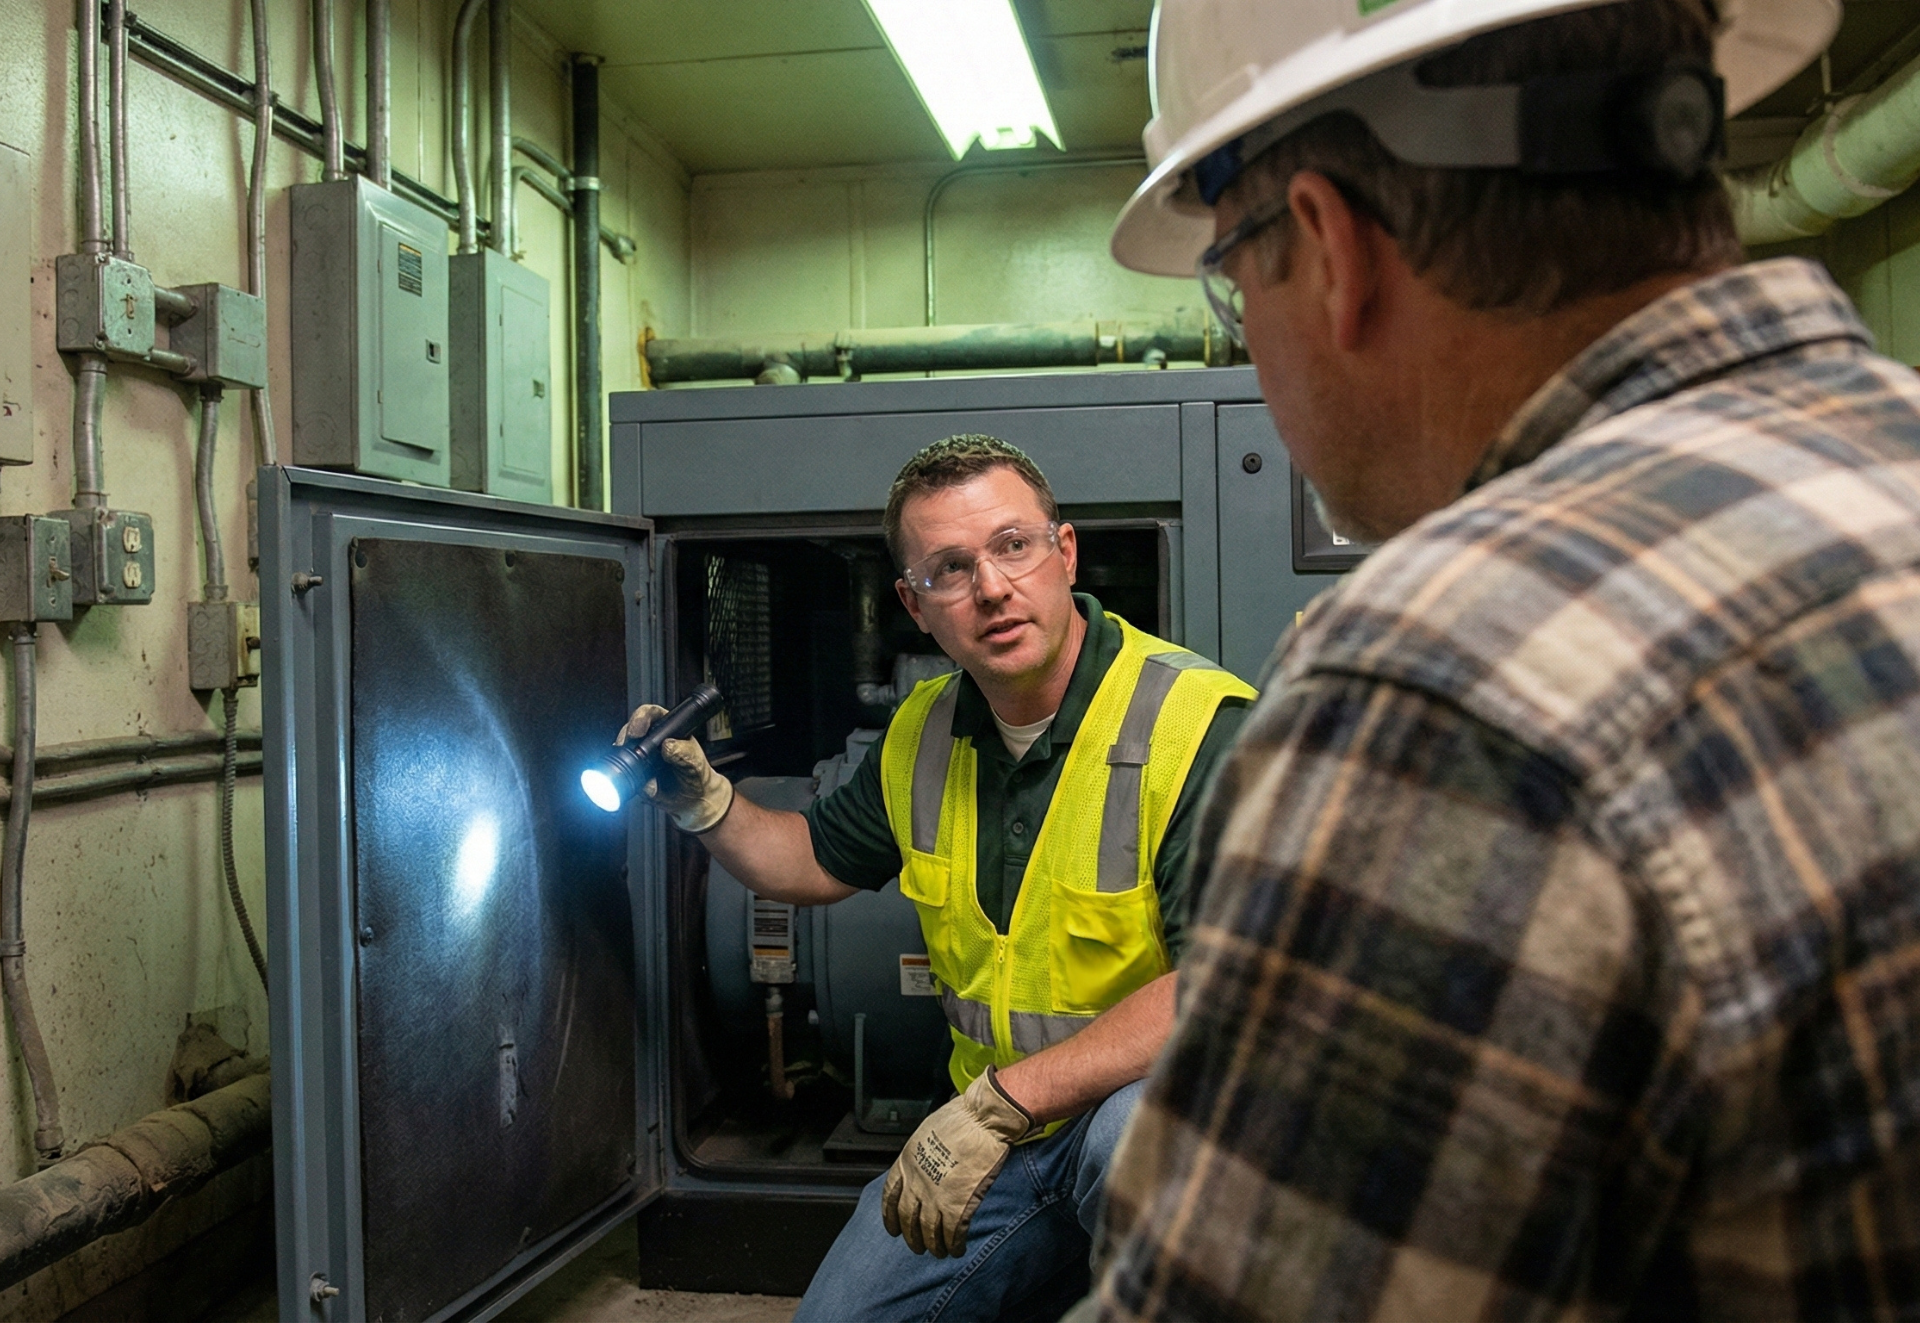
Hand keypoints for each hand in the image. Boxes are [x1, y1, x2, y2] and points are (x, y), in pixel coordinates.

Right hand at [616, 704, 733, 832]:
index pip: (649, 715)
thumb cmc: (697, 775)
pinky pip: (625, 776)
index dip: (640, 718)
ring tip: (641, 772)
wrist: (694, 800)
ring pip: (623, 752)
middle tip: (626, 745)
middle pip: (630, 730)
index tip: (638, 730)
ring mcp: (640, 758)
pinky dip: (632, 782)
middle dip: (625, 737)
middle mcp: (650, 741)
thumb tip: (668, 746)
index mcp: (666, 729)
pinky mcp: (634, 776)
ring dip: (624, 760)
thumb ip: (684, 753)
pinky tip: (647, 786)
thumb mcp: (696, 762)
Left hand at [882, 1066, 1034, 1257]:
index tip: (892, 1227)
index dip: (890, 1215)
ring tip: (939, 1253)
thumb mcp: (928, 1131)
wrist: (982, 1120)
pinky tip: (957, 1250)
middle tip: (916, 1247)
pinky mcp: (958, 1205)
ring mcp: (936, 1196)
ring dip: (934, 1246)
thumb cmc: (962, 1117)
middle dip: (912, 1237)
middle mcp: (916, 1182)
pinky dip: (954, 1245)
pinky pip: (952, 1234)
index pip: (890, 1195)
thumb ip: (924, 1152)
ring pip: (929, 1232)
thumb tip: (928, 1161)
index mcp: (907, 1161)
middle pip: (908, 1218)